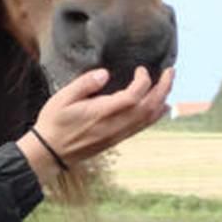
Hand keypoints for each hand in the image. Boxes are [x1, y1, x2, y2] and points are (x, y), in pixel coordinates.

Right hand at [16, 66, 173, 187]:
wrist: (51, 152)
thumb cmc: (54, 122)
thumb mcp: (62, 98)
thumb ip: (84, 83)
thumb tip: (105, 73)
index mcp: (101, 113)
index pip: (133, 96)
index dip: (143, 81)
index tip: (140, 69)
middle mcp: (114, 125)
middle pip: (148, 108)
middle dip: (163, 88)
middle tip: (170, 71)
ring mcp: (117, 134)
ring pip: (148, 119)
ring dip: (162, 100)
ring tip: (168, 85)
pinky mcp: (117, 139)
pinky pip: (142, 127)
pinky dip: (155, 116)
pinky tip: (160, 108)